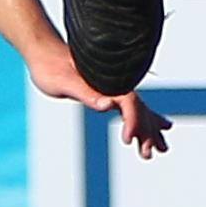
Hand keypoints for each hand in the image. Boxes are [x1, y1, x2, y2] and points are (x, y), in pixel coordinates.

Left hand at [32, 40, 168, 149]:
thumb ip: (86, 93)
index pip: (129, 102)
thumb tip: (108, 106)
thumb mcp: (65, 82)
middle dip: (147, 132)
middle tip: (151, 153)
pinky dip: (139, 121)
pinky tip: (142, 132)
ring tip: (163, 149)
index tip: (127, 140)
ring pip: (137, 110)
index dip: (133, 121)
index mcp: (108, 79)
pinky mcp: (104, 91)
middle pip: (139, 108)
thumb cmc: (50, 68)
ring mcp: (111, 87)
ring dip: (150, 130)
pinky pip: (128, 109)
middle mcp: (113, 83)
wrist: (42, 53)